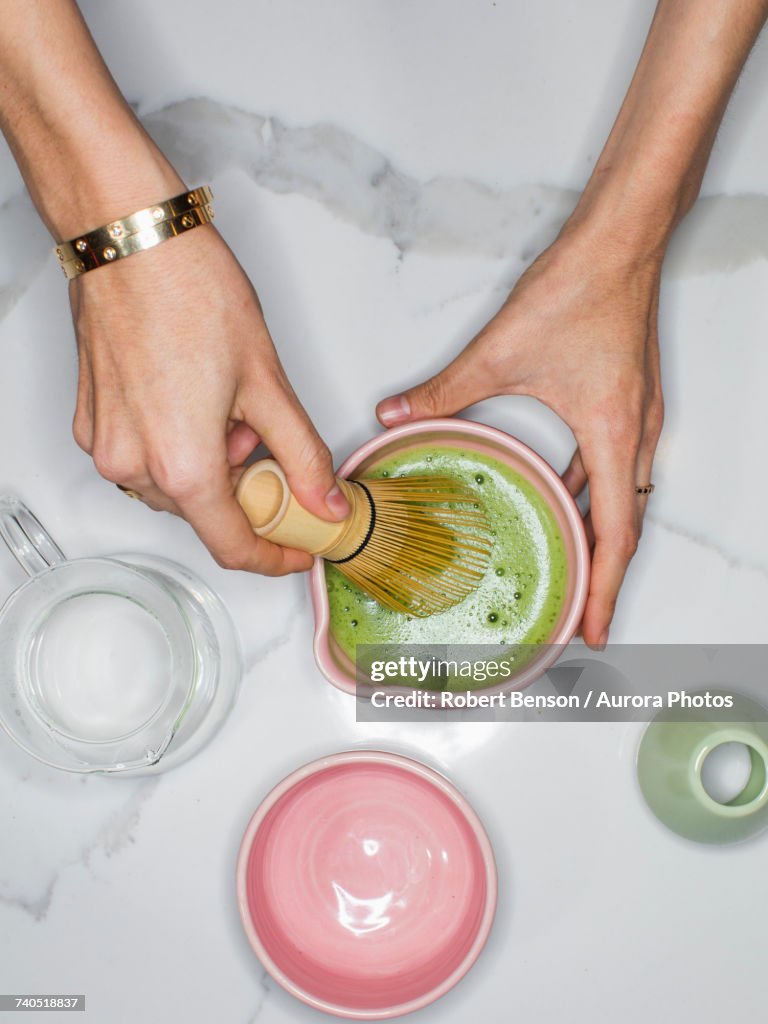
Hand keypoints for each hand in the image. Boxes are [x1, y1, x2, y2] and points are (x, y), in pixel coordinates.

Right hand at [70, 225, 348, 574]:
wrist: (130, 238)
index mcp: (182, 465)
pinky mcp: (90, 424)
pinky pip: (144, 458)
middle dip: (245, 488)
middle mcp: (133, 466)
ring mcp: (105, 445)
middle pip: (204, 512)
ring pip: (174, 486)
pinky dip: (178, 445)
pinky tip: (193, 398)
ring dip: (211, 464)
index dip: (274, 556)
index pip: (233, 546)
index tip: (299, 547)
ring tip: (226, 403)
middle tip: (265, 437)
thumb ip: (302, 454)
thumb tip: (326, 503)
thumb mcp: (268, 381)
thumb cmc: (192, 292)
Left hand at [376, 228, 663, 647]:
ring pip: (627, 496)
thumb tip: (398, 415)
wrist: (622, 240)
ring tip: (579, 567)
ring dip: (604, 536)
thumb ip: (445, 391)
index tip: (594, 629)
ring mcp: (640, 416)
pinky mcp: (632, 399)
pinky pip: (621, 464)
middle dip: (605, 576)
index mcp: (610, 433)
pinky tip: (571, 492)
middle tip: (583, 614)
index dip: (605, 588)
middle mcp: (634, 433)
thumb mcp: (502, 350)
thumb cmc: (582, 288)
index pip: (615, 533)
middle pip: (626, 525)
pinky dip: (599, 493)